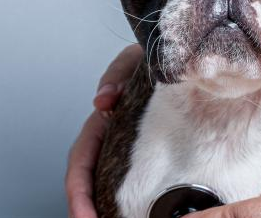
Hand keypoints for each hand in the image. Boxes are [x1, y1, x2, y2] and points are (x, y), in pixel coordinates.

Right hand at [66, 44, 142, 217]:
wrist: (182, 60)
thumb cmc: (153, 60)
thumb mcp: (132, 61)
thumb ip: (116, 75)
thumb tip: (103, 101)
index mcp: (103, 119)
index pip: (81, 160)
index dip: (78, 189)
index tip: (83, 213)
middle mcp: (112, 136)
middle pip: (89, 179)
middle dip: (86, 207)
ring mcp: (128, 145)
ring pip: (108, 182)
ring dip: (105, 206)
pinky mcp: (151, 150)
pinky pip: (136, 179)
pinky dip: (131, 197)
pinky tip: (139, 212)